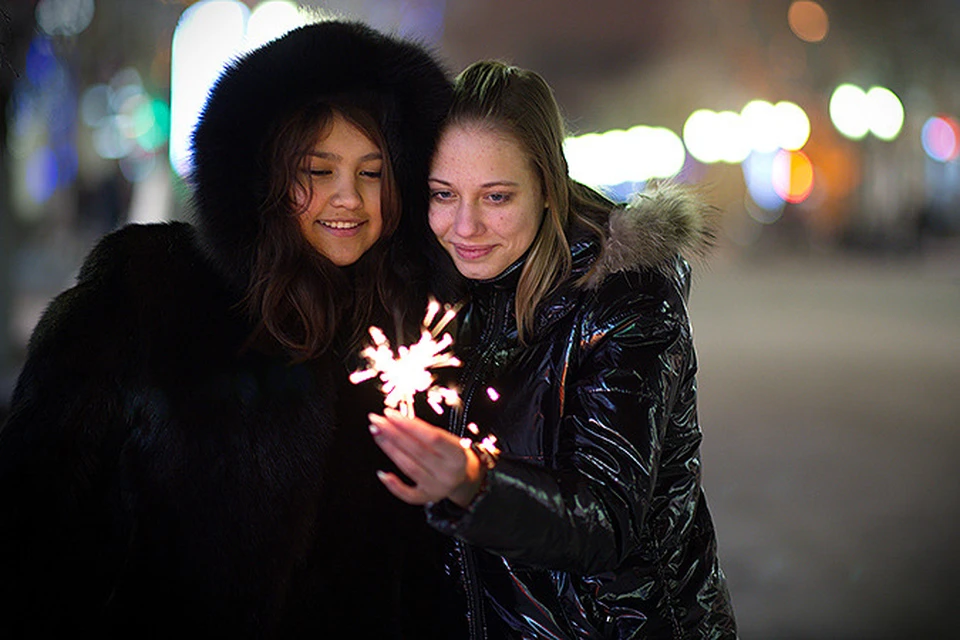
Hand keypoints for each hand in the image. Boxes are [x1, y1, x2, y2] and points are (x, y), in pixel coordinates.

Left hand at [369, 408, 484, 506]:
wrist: (464, 477)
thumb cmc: (451, 453)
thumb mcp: (448, 439)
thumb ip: (426, 431)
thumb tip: (396, 420)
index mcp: (458, 455)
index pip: (431, 437)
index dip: (409, 425)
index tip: (390, 413)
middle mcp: (448, 473)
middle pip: (417, 450)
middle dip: (394, 433)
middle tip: (376, 420)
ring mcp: (437, 488)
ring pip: (409, 467)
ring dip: (390, 449)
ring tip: (376, 434)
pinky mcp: (426, 498)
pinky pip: (408, 494)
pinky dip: (393, 485)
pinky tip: (381, 473)